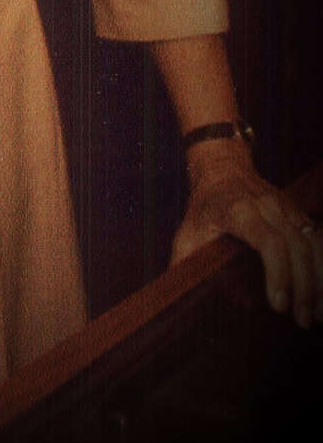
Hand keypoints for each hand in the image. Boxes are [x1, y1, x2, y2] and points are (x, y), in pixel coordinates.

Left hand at [172, 140, 319, 326]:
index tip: (278, 305)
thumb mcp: (188, 230)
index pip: (268, 241)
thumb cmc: (205, 203)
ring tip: (317, 315)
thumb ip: (185, 262)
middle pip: (297, 248)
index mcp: (240, 210)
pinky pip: (320, 240)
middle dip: (304, 288)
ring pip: (315, 244)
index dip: (278, 273)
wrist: (223, 167)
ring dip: (321, 281)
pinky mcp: (300, 214)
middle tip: (301, 321)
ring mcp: (289, 209)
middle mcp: (269, 207)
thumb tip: (179, 293)